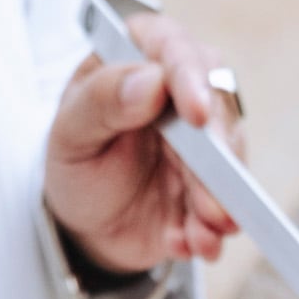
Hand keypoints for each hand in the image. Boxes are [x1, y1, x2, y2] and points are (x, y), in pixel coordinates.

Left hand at [43, 14, 240, 274]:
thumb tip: (153, 81)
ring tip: (202, 236)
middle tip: (211, 197)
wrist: (85, 218)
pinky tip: (188, 245)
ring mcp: (205, 142)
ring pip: (228, 163)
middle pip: (215, 111)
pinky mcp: (213, 186)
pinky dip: (208, 231)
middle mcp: (183, 92)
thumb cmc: (76, 159)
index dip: (191, 80)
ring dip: (218, 204)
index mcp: (143, 56)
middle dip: (218, 160)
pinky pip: (222, 207)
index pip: (176, 53)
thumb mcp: (70, 130)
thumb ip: (103, 100)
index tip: (196, 114)